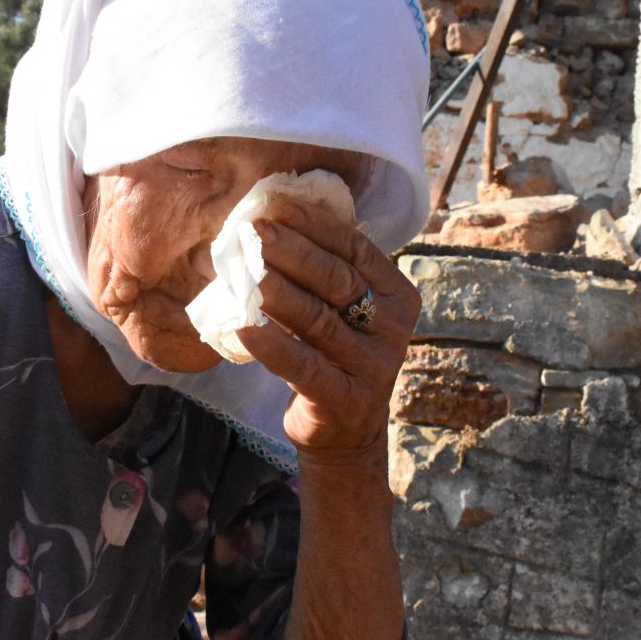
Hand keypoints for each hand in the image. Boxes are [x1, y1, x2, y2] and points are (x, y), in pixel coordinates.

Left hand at [235, 201, 420, 458]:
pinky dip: (272, 344)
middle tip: (254, 232)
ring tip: (244, 271)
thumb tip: (268, 223)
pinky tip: (244, 326)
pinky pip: (304, 365)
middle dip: (293, 252)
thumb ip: (321, 274)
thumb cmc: (332, 355)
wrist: (344, 433)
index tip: (277, 206)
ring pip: (319, 319)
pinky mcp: (347, 398)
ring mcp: (374, 365)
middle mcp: (392, 327)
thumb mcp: (340, 312)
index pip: (356, 249)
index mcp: (396, 295)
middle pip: (338, 280)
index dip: (316, 225)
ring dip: (277, 292)